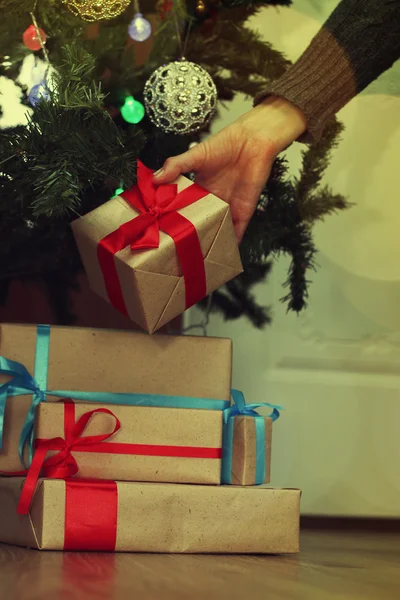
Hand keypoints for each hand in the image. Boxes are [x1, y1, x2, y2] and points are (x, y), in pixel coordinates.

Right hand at [153, 97, 306, 241]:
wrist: (254, 141)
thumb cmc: (224, 144)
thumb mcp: (195, 155)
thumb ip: (175, 166)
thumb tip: (153, 179)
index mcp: (198, 190)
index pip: (183, 209)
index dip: (173, 220)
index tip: (160, 234)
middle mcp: (212, 201)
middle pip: (199, 223)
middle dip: (190, 236)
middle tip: (175, 253)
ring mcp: (228, 208)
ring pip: (217, 230)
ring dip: (209, 243)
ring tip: (196, 260)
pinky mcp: (244, 212)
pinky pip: (237, 232)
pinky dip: (232, 244)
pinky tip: (222, 255)